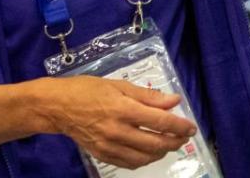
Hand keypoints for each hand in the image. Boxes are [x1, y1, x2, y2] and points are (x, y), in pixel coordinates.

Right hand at [44, 75, 195, 169]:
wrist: (58, 106)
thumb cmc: (88, 89)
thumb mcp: (119, 85)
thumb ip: (148, 96)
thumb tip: (174, 101)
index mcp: (123, 108)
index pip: (159, 121)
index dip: (179, 126)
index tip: (191, 127)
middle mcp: (117, 130)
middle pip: (154, 143)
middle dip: (174, 142)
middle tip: (184, 137)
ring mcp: (108, 146)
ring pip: (143, 158)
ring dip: (161, 153)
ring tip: (169, 144)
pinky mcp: (102, 155)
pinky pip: (128, 164)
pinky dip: (143, 160)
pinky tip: (149, 152)